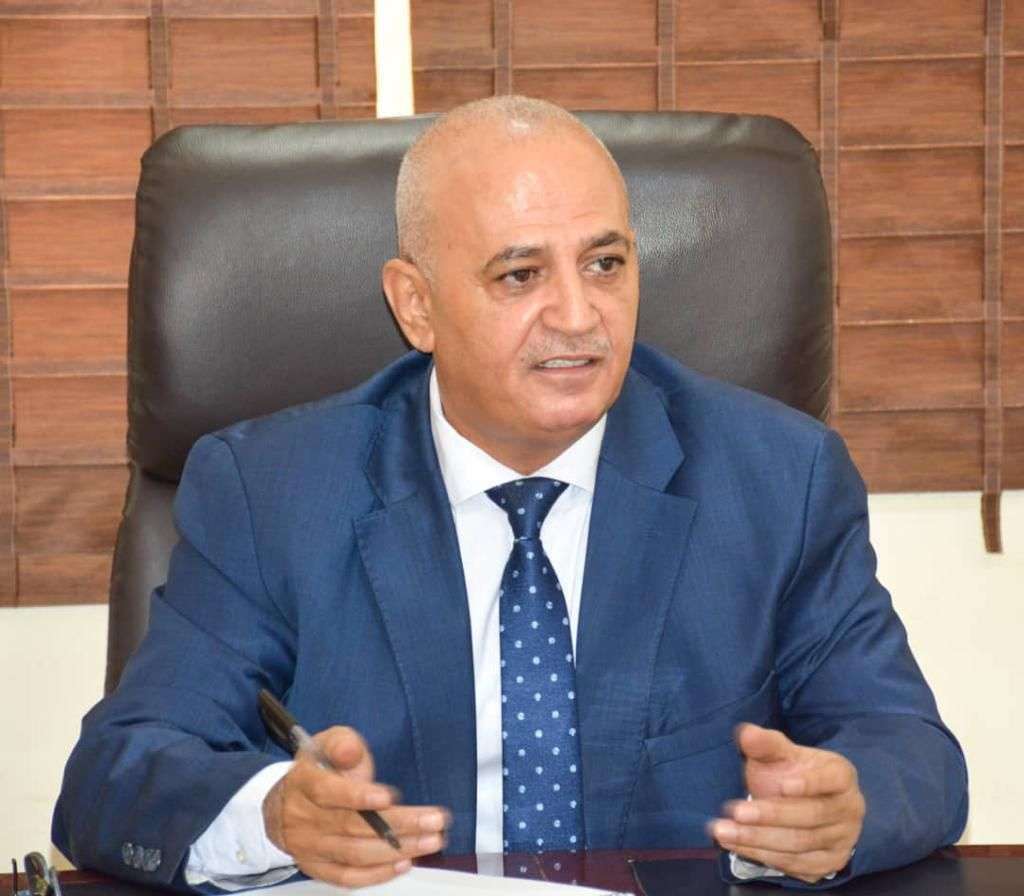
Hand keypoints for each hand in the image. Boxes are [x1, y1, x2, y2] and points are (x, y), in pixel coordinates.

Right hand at [263, 726, 449, 888]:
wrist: (280, 806)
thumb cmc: (316, 769)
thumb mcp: (325, 743)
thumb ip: (342, 744)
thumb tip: (351, 752)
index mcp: (304, 783)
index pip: (327, 792)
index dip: (358, 796)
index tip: (390, 796)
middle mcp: (304, 819)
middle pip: (352, 826)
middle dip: (398, 824)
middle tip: (435, 821)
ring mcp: (311, 848)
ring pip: (355, 854)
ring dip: (397, 850)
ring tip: (432, 840)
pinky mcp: (318, 868)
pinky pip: (347, 877)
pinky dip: (377, 874)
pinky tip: (405, 862)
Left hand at [708, 723, 864, 883]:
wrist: (803, 802)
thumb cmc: (792, 772)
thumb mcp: (779, 754)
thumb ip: (765, 743)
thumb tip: (746, 733)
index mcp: (841, 776)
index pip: (832, 779)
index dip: (809, 783)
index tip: (781, 784)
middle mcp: (850, 809)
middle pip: (811, 816)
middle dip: (770, 815)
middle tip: (735, 811)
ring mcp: (842, 840)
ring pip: (801, 844)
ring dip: (759, 839)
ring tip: (724, 831)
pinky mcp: (828, 863)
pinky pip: (797, 865)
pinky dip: (764, 856)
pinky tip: (738, 846)